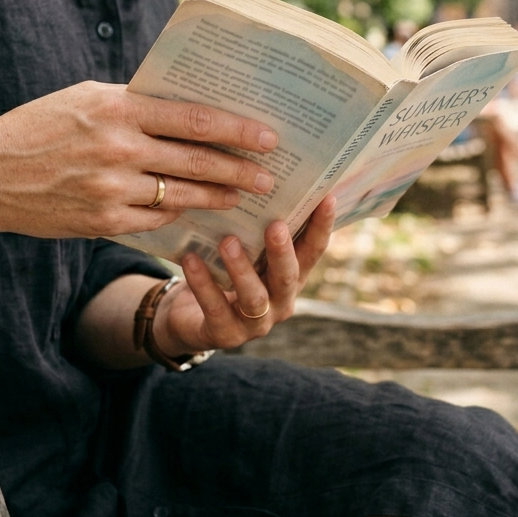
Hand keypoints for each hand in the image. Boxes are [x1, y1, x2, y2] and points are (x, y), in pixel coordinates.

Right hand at [0, 81, 278, 238]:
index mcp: (119, 109)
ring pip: (182, 195)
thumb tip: (190, 108)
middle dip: (240, 170)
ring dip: (218, 197)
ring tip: (243, 197)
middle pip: (197, 161)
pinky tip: (198, 213)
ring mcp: (111, 190)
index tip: (269, 137)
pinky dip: (179, 215)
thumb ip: (136, 104)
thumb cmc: (41, 127)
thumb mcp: (87, 98)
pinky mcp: (102, 222)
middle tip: (269, 176)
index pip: (195, 119)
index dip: (238, 130)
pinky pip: (155, 219)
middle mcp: (119, 149)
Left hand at [156, 195, 335, 352]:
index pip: (313, 252)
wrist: (189, 318)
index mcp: (291, 279)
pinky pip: (214, 308)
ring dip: (242, 269)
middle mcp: (280, 303)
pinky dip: (203, 283)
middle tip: (276, 225)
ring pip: (254, 297)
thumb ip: (258, 231)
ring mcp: (254, 324)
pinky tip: (191, 259)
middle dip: (283, 252)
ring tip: (228, 242)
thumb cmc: (224, 274)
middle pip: (288, 277)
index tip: (327, 198)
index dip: (322, 227)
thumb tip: (262, 181)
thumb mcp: (247, 253)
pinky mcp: (224, 335)